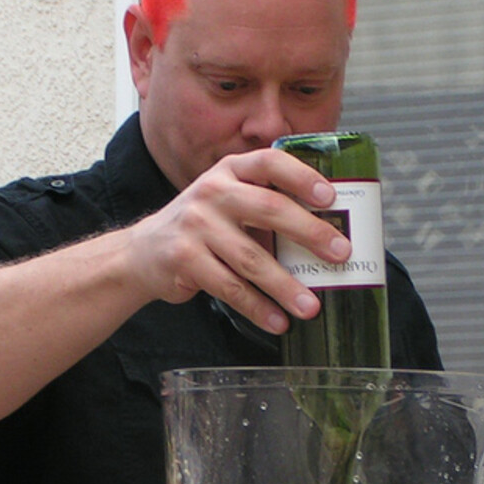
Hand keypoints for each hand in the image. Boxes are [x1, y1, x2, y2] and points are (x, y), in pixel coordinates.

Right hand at [125, 148, 349, 334]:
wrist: (144, 252)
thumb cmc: (201, 227)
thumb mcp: (228, 202)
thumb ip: (266, 206)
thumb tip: (326, 235)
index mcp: (230, 172)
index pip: (270, 163)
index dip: (302, 177)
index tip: (330, 197)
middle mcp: (212, 192)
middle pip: (268, 209)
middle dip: (309, 233)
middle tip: (339, 254)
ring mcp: (196, 225)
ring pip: (251, 258)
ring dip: (285, 286)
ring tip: (310, 306)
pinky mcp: (185, 260)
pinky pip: (230, 287)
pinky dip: (258, 308)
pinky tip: (278, 320)